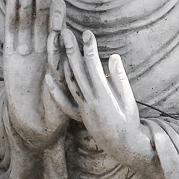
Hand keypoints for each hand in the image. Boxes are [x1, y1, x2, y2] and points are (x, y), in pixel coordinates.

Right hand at [2, 0, 71, 148]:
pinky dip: (11, 16)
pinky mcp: (11, 56)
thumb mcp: (65, 89)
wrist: (35, 123)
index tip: (59, 0)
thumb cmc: (57, 110)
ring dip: (26, 4)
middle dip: (42, 2)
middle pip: (41, 21)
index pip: (58, 31)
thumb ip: (63, 72)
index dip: (58, 16)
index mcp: (58, 55)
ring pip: (26, 23)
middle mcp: (42, 50)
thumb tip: (67, 57)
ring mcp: (25, 51)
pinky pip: (11, 32)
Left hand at [60, 29, 152, 168]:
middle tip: (64, 32)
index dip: (90, 50)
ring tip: (58, 47)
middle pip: (77, 71)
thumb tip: (113, 57)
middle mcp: (90, 101)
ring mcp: (82, 108)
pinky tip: (49, 77)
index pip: (94, 68)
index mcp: (104, 96)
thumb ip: (119, 78)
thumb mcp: (129, 99)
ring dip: (63, 64)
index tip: (87, 34)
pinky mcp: (79, 115)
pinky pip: (63, 102)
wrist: (122, 146)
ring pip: (69, 83)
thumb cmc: (129, 122)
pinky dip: (55, 90)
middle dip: (70, 50)